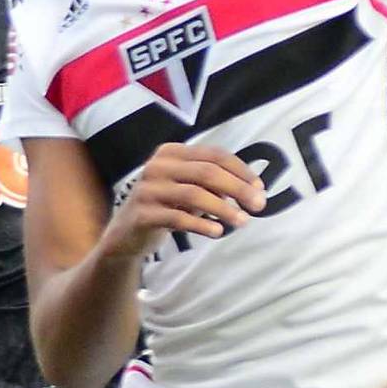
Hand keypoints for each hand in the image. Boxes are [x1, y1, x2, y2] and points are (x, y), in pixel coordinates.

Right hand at [104, 144, 266, 260]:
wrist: (126, 234)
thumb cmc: (166, 206)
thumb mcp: (190, 191)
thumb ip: (214, 186)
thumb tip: (251, 192)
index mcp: (171, 153)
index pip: (213, 155)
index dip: (240, 170)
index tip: (260, 187)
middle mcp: (157, 165)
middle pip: (207, 172)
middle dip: (237, 188)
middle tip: (259, 205)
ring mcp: (147, 189)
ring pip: (193, 194)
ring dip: (223, 208)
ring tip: (242, 221)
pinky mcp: (142, 213)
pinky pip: (177, 217)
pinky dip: (201, 223)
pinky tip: (217, 231)